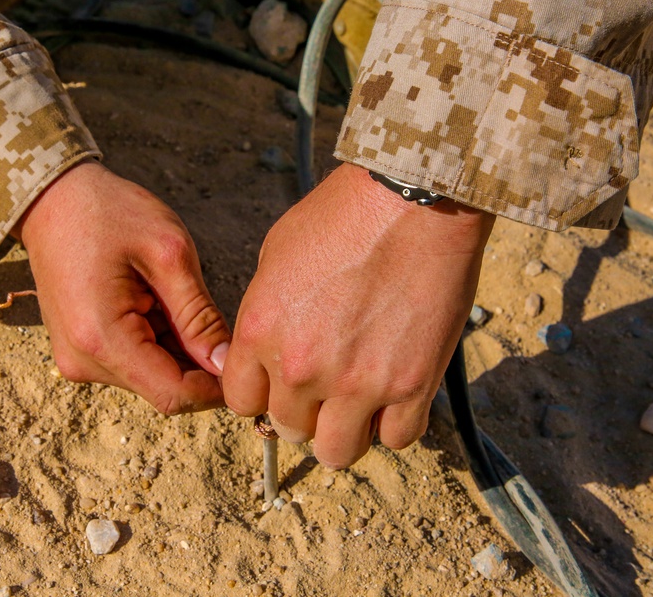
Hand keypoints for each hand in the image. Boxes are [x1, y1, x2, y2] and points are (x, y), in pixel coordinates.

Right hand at [14, 161, 230, 414]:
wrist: (52, 198)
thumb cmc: (109, 213)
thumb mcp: (169, 254)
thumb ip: (200, 316)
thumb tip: (228, 363)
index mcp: (102, 339)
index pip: (174, 394)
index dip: (216, 387)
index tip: (243, 358)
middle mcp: (83, 361)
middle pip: (162, 389)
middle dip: (198, 364)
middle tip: (216, 315)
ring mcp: (77, 359)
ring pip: (150, 377)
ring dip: (177, 350)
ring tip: (176, 297)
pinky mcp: (79, 350)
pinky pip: (131, 362)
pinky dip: (156, 342)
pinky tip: (157, 303)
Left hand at [221, 163, 493, 467]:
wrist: (411, 199)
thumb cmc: (341, 215)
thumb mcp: (275, 256)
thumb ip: (264, 314)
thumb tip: (265, 351)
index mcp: (259, 333)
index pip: (241, 402)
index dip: (261, 394)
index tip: (280, 383)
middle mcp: (300, 368)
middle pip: (288, 430)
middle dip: (303, 414)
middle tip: (324, 390)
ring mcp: (357, 383)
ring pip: (337, 452)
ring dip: (345, 432)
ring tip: (359, 404)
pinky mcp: (411, 386)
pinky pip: (397, 439)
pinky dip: (395, 423)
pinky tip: (397, 395)